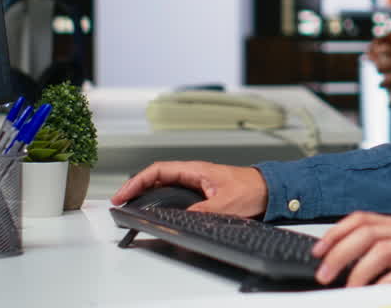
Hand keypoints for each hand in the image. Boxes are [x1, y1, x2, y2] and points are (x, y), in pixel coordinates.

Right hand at [110, 160, 267, 216]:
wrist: (270, 190)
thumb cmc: (252, 190)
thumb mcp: (225, 204)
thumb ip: (201, 212)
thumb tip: (180, 220)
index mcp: (195, 170)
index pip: (158, 171)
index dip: (137, 181)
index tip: (123, 194)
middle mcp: (193, 174)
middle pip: (156, 177)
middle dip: (135, 188)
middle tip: (120, 202)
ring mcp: (197, 182)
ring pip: (164, 185)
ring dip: (146, 193)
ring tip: (131, 206)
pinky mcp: (202, 192)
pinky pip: (174, 193)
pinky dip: (159, 199)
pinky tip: (155, 209)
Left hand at [311, 211, 390, 292]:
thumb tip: (353, 266)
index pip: (363, 219)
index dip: (337, 232)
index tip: (318, 250)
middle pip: (367, 232)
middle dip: (339, 252)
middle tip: (324, 273)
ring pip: (381, 249)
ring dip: (358, 269)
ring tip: (347, 288)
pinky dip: (386, 284)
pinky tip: (376, 295)